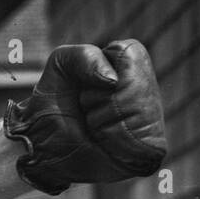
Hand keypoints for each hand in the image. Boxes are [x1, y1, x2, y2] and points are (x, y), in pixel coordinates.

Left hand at [3, 39, 165, 194]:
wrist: (46, 145)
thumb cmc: (55, 104)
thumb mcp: (61, 66)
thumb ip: (83, 56)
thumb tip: (112, 80)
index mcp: (131, 67)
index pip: (129, 51)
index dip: (97, 67)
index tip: (85, 84)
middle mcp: (147, 92)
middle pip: (132, 82)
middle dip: (96, 97)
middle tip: (87, 109)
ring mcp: (153, 120)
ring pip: (133, 108)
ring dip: (100, 119)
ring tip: (94, 127)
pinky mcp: (153, 148)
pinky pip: (137, 136)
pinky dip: (110, 138)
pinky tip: (105, 143)